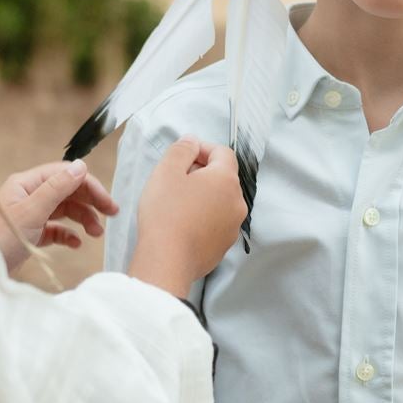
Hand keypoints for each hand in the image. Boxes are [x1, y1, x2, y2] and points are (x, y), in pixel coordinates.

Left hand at [0, 159, 117, 275]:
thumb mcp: (31, 212)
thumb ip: (57, 188)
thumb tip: (81, 166)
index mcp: (26, 184)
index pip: (65, 175)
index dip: (89, 185)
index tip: (107, 203)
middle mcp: (28, 195)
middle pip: (67, 191)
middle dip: (90, 202)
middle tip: (112, 215)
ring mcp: (29, 215)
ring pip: (63, 210)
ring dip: (82, 218)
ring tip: (96, 233)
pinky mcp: (29, 234)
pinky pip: (55, 229)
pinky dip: (68, 234)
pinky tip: (76, 243)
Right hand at [128, 137, 244, 297]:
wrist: (167, 261)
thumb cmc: (166, 214)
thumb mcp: (166, 171)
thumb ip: (182, 149)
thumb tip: (191, 142)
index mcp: (226, 180)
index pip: (223, 153)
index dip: (202, 149)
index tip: (184, 154)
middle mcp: (237, 203)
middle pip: (223, 178)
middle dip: (201, 173)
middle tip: (176, 179)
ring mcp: (232, 227)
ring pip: (220, 202)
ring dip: (203, 197)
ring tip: (177, 203)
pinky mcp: (223, 246)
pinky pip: (216, 224)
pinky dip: (203, 219)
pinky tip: (182, 224)